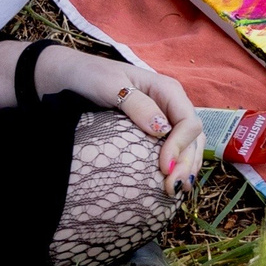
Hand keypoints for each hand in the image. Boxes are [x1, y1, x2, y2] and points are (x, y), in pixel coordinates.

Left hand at [41, 47, 204, 195]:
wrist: (72, 75)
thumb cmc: (90, 77)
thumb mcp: (111, 86)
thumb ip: (138, 105)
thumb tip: (162, 129)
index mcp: (167, 90)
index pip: (188, 122)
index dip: (180, 147)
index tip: (164, 168)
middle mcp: (172, 104)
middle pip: (193, 136)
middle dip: (187, 163)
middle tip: (173, 189)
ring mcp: (166, 116)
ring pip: (190, 143)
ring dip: (187, 167)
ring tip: (176, 190)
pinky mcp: (156, 128)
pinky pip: (177, 146)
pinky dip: (179, 164)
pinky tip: (172, 179)